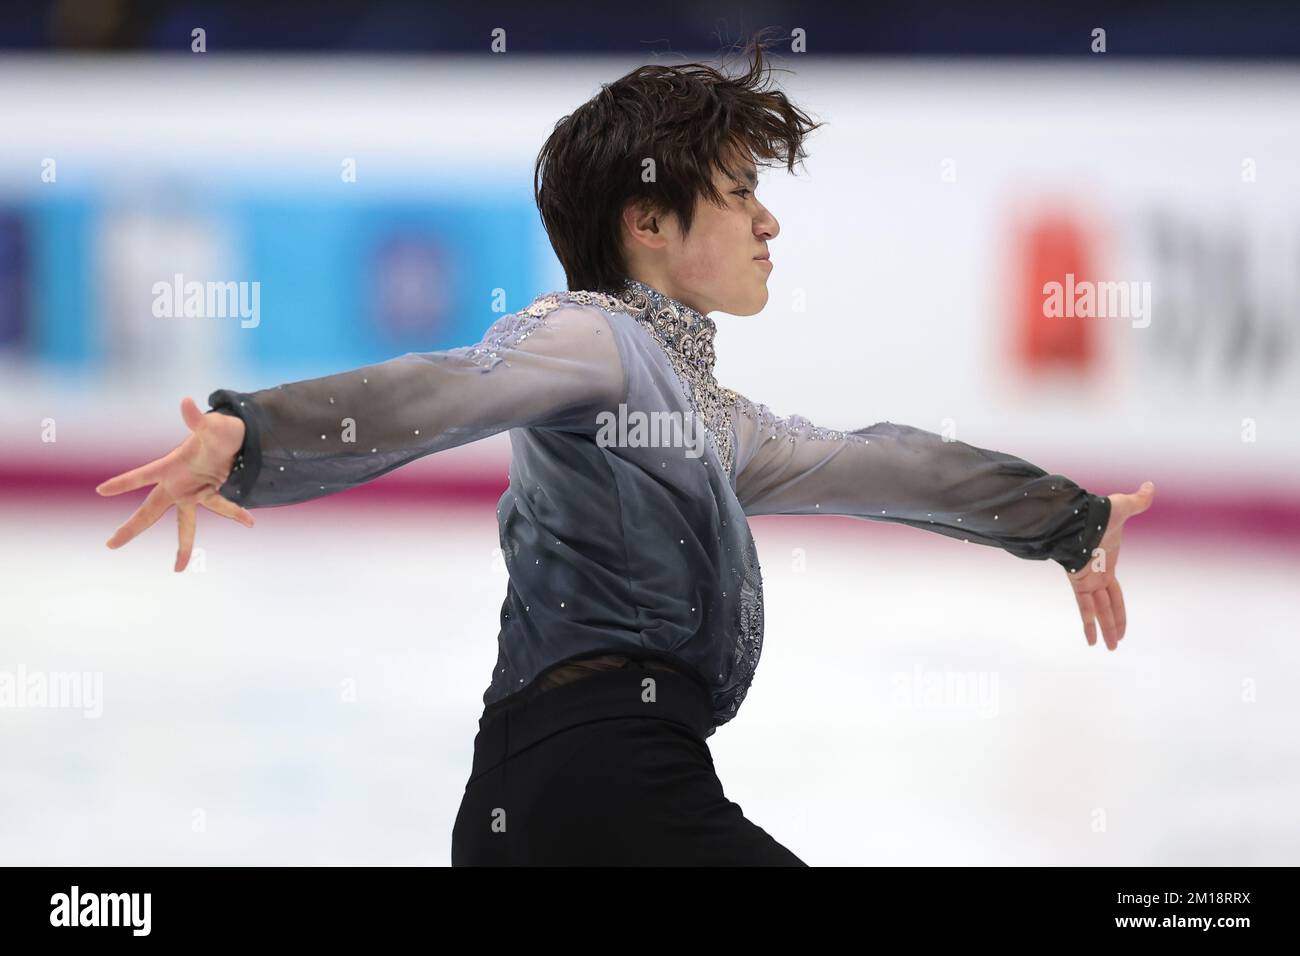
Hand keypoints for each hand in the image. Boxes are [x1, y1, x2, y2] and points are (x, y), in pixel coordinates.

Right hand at [96, 397, 253, 570]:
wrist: (236, 437)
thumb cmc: (218, 430)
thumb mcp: (211, 426)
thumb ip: (197, 419)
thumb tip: (186, 401)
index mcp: (170, 466)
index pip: (142, 475)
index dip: (123, 483)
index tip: (101, 490)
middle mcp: (177, 484)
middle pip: (150, 510)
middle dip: (132, 528)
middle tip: (110, 544)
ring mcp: (192, 492)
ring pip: (184, 523)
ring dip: (184, 546)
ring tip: (178, 569)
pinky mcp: (210, 495)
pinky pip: (222, 507)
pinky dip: (237, 513)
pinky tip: (250, 521)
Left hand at [1065, 481, 1154, 649]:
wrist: (1078, 512)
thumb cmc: (1100, 510)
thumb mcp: (1123, 508)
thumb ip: (1138, 501)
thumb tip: (1150, 486)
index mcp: (1106, 565)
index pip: (1114, 594)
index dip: (1118, 609)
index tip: (1122, 626)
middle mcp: (1096, 575)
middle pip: (1107, 607)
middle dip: (1113, 626)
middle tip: (1116, 646)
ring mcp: (1087, 578)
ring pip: (1098, 610)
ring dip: (1105, 629)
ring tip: (1109, 649)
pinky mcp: (1078, 580)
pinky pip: (1085, 606)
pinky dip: (1088, 622)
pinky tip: (1091, 640)